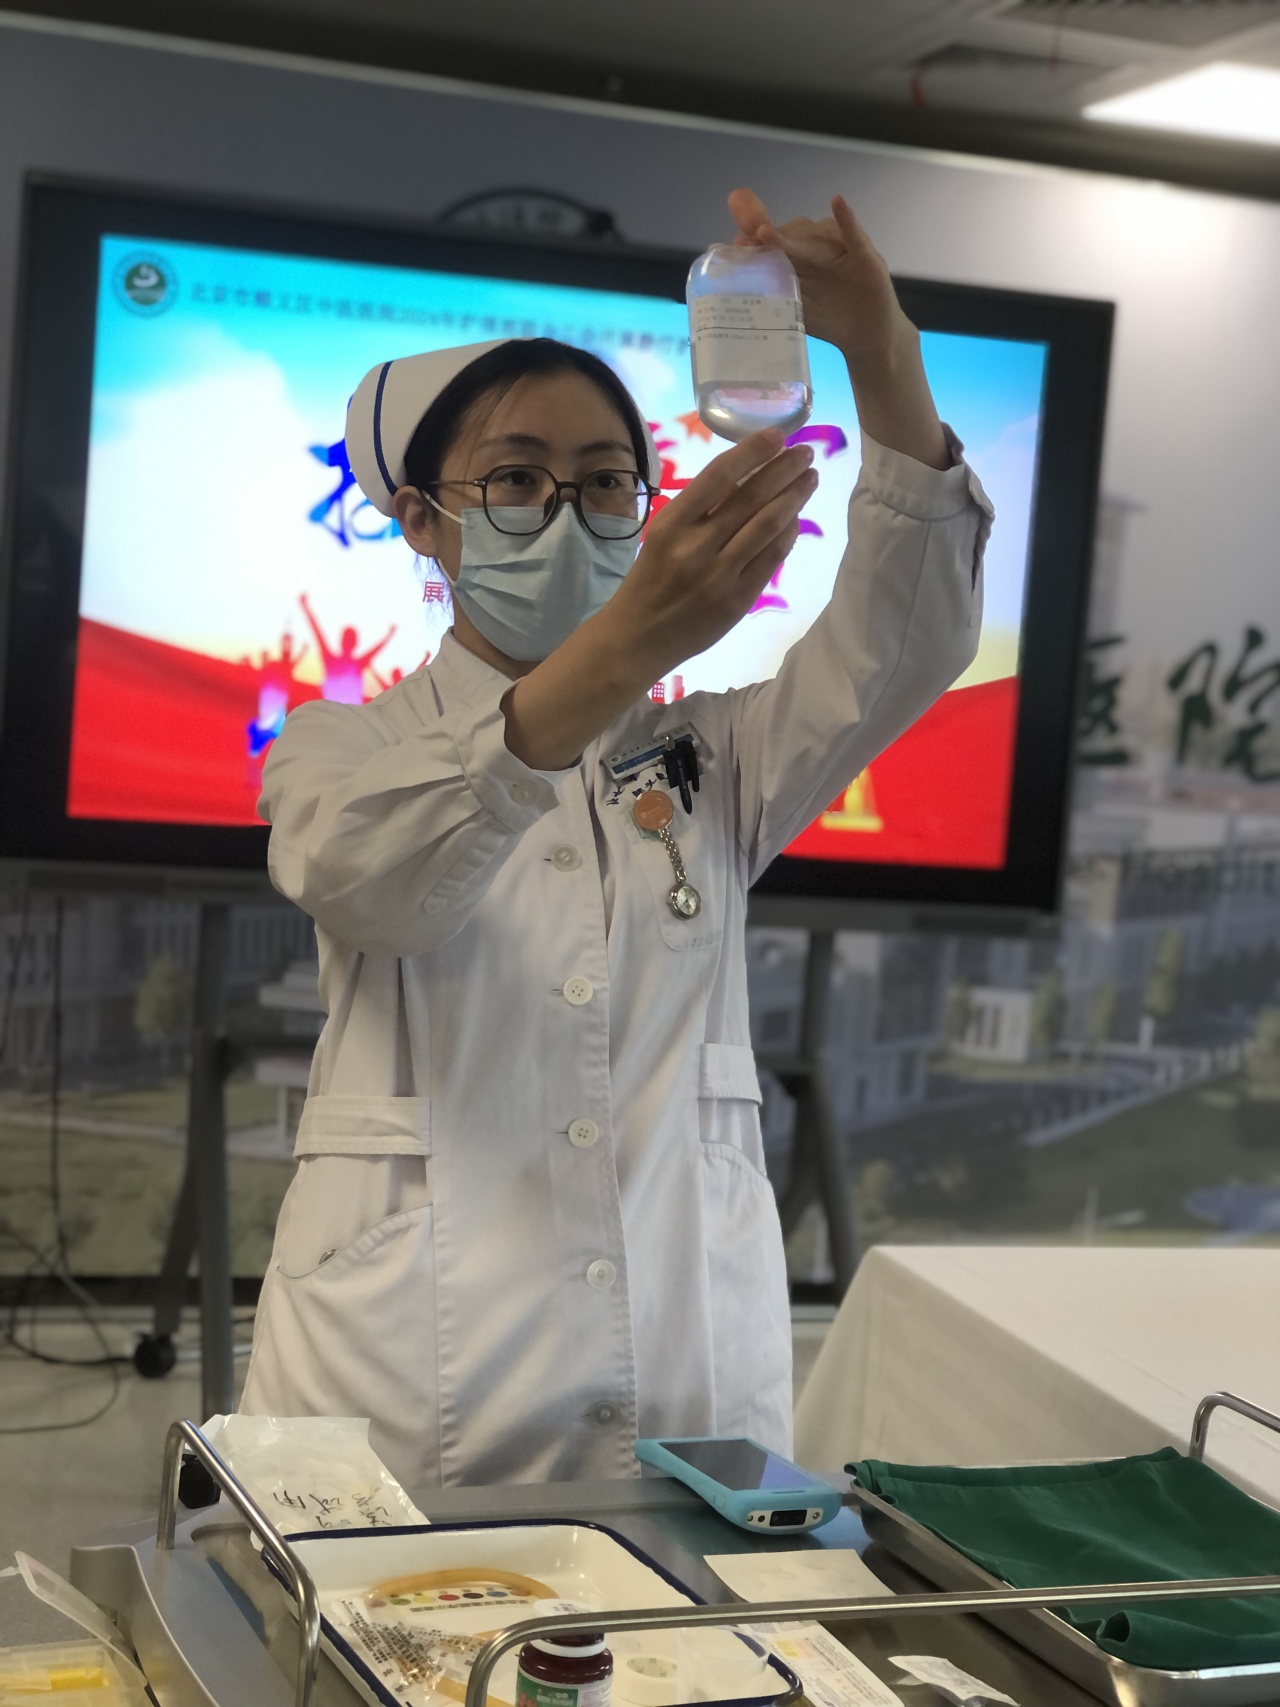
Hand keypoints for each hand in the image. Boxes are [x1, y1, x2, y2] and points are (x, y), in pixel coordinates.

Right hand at [603, 428, 817, 678]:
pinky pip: (771, 558)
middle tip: (805, 452)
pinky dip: (788, 534)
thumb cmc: (648, 580)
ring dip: (794, 497)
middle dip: (784, 470)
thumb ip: (699, 511)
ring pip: (768, 526)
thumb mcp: (661, 536)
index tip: (777, 435)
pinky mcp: (737, 600)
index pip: (718, 476)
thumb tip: (748, 477)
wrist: (636, 638)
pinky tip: (796, 518)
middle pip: (751, 498)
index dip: (752, 452)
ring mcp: (719, 575)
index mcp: (671, 524)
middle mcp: (695, 547)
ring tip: (810, 478)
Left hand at [726, 189, 948, 468]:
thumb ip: (768, 288)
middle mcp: (817, 247)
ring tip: (808, 264)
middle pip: (793, 234)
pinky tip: (836, 201)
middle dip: (777, 239)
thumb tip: (735, 277)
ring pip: (817, 233)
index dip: (756, 235)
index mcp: (797, 259)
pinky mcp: (865, 257)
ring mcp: (841, 249)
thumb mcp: (791, 310)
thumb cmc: (829, 321)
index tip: (742, 240)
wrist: (868, 339)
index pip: (772, 239)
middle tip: (762, 237)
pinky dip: (846, 218)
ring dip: (804, 241)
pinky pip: (853, 234)